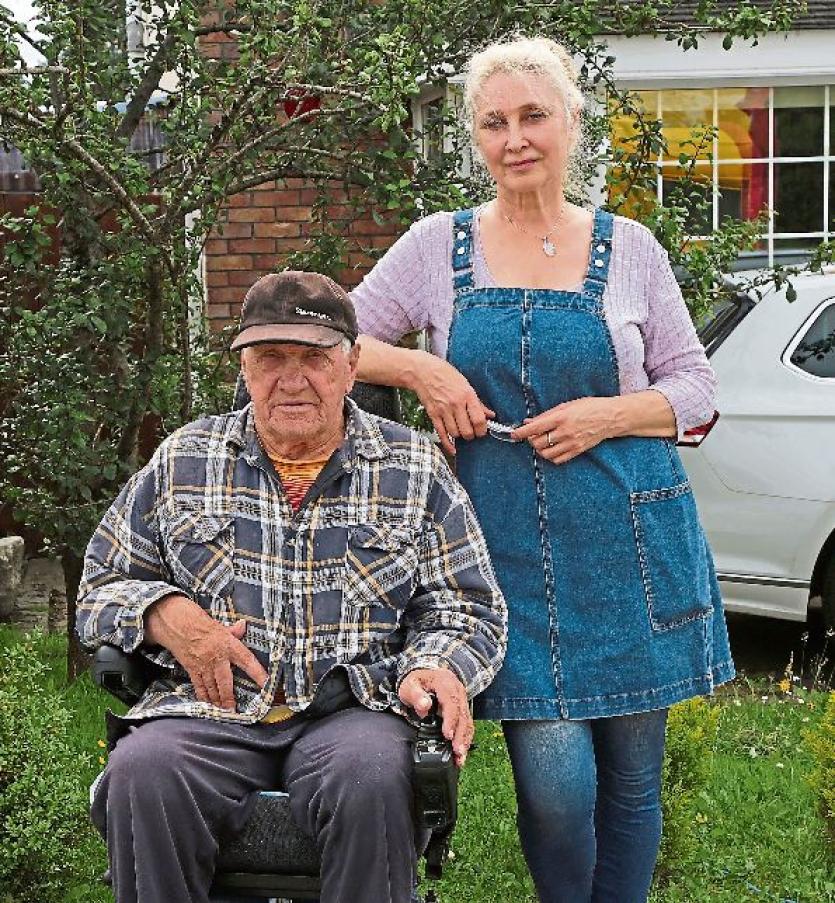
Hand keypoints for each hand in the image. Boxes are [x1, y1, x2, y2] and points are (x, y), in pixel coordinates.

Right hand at [145, 595, 268, 710]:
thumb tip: (244, 625)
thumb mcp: (222, 627)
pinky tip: (208, 703)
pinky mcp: (193, 669)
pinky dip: (204, 696)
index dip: (258, 674)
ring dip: (217, 700)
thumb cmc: (203, 626)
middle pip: (225, 682)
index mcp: (230, 646)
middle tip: (233, 710)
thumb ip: (235, 631)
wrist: (180, 626)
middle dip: (229, 698)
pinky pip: (199, 686)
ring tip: (223, 711)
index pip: (248, 661)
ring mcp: (204, 665)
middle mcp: (218, 658)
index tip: (266, 684)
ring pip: (212, 687)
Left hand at [398, 667, 472, 766]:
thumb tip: (424, 706)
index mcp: (445, 683)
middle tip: (458, 752)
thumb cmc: (416, 680)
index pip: (451, 703)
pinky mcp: (462, 707)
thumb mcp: (410, 685)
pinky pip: (467, 722)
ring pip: (467, 720)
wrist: (424, 673)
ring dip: (465, 740)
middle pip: (463, 715)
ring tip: (461, 757)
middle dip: (461, 736)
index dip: (451, 721)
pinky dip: (465, 737)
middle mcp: (457, 691)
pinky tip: (462, 751)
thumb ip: (416, 695)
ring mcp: (462, 699)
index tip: (448, 736)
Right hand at [412, 352, 493, 455]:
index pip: (479, 420)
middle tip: (472, 432)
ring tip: (461, 431)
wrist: (423, 372)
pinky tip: (452, 449)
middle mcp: (456, 404)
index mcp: (467, 395)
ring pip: (455, 434)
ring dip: (460, 436)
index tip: (483, 430)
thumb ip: (478, 402)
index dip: (483, 430)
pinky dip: (447, 444)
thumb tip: (490, 415)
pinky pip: (442, 434)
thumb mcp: (466, 384)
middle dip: (472, 435)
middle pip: (467, 431)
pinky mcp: (433, 414)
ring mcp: (443, 410)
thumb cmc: (446, 375)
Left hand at [511, 396, 617, 464]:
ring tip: (541, 442)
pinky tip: (551, 449)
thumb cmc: (589, 407)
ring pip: (546, 453)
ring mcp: (572, 443)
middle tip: (531, 435)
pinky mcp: (577, 451)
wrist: (610, 417)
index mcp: (561, 417)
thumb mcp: (566, 405)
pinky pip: (558, 459)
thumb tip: (529, 421)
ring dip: (539, 449)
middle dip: (530, 440)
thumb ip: (547, 414)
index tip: (514, 434)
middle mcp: (565, 432)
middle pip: (538, 442)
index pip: (535, 428)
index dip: (521, 432)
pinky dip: (550, 456)